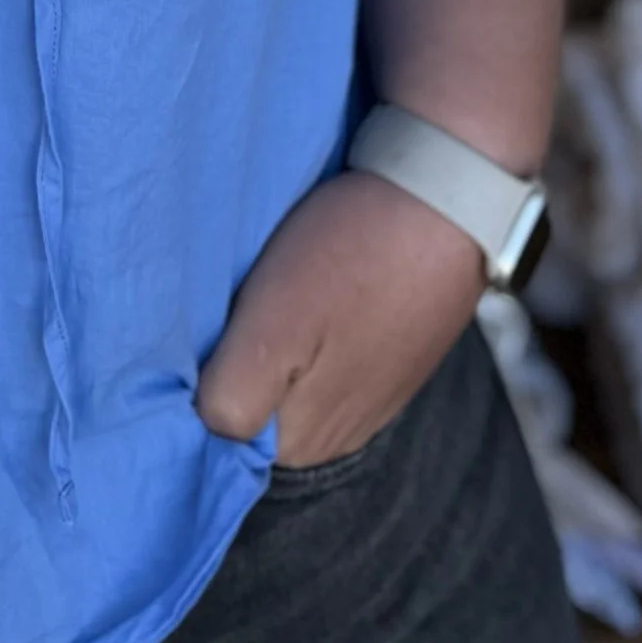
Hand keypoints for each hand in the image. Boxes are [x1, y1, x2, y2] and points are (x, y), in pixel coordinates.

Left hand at [196, 169, 482, 466]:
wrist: (443, 199)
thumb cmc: (348, 255)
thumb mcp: (272, 325)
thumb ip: (232, 397)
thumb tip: (203, 430)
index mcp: (298, 443)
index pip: (215, 436)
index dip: (198, 381)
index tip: (203, 331)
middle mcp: (332, 441)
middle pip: (249, 412)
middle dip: (230, 363)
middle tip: (233, 300)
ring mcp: (363, 404)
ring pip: (282, 386)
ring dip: (266, 345)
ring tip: (270, 288)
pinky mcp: (383, 365)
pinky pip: (320, 364)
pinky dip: (305, 332)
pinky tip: (308, 287)